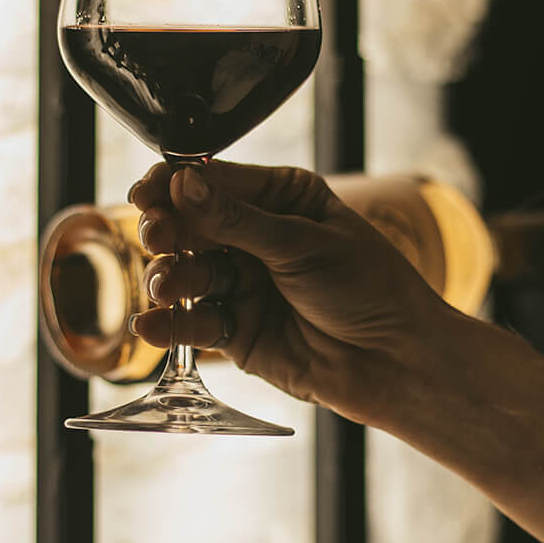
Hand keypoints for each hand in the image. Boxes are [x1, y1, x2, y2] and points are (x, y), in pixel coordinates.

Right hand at [128, 161, 452, 427]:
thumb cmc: (369, 288)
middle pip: (189, 226)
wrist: (397, 361)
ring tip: (168, 287)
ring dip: (169, 277)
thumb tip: (182, 184)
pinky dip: (170, 326)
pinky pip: (193, 324)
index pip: (212, 181)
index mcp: (280, 197)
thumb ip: (237, 220)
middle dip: (166, 230)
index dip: (173, 185)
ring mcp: (243, 284)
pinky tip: (152, 326)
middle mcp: (255, 237)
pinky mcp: (236, 331)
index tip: (146, 193)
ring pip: (185, 273)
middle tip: (156, 237)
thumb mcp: (303, 245)